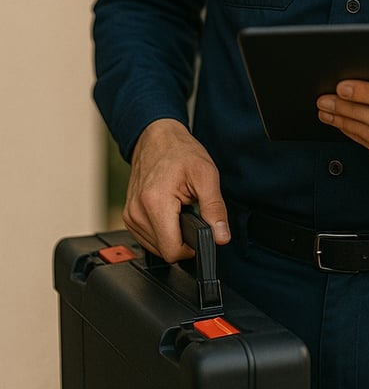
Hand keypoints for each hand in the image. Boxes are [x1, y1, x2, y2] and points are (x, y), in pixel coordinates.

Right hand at [123, 118, 230, 261]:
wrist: (156, 138)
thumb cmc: (180, 152)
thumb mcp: (207, 175)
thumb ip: (215, 208)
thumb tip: (221, 236)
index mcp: (155, 203)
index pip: (172, 251)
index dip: (191, 248)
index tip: (199, 233)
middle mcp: (137, 212)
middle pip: (164, 251)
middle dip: (182, 238)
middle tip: (190, 213)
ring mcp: (130, 215)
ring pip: (155, 247)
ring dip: (171, 234)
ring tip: (179, 210)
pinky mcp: (128, 216)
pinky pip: (147, 238)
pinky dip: (161, 231)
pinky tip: (169, 212)